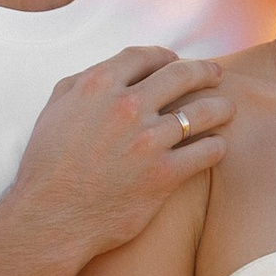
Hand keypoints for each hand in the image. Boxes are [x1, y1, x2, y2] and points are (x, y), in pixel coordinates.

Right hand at [11, 48, 232, 268]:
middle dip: (205, 71)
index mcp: (99, 85)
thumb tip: (107, 74)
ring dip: (221, 107)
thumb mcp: (53, 111)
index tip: (175, 62)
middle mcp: (126, 106)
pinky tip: (217, 147)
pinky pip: (206, 151)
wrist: (50, 219)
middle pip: (182, 74)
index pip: (146, 55)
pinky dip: (216, 146)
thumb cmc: (47, 167)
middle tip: (216, 75)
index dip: (166, 56)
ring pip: (204, 111)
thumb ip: (80, 85)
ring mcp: (148, 140)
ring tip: (228, 109)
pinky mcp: (164, 174)